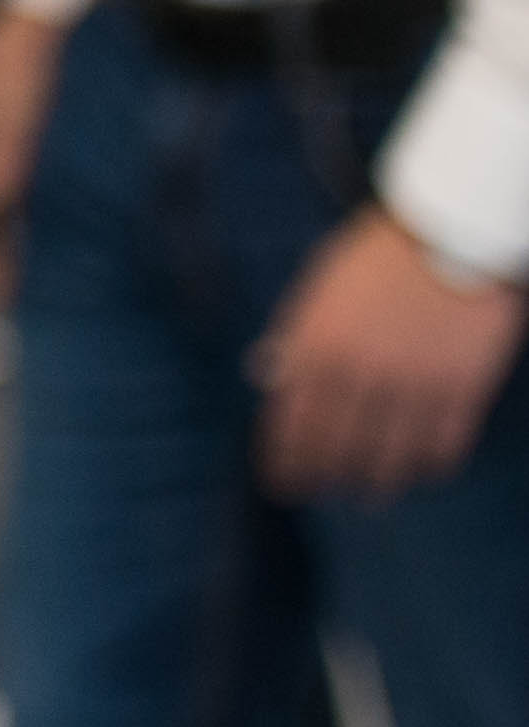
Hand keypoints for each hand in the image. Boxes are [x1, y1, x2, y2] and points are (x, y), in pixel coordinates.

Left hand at [253, 209, 524, 501]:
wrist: (449, 230)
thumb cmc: (375, 258)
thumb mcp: (318, 288)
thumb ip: (293, 335)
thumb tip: (263, 377)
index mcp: (316, 344)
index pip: (290, 420)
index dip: (284, 459)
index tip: (281, 484)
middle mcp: (360, 371)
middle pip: (336, 446)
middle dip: (324, 478)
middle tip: (322, 494)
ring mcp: (413, 382)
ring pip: (389, 456)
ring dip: (376, 483)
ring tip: (369, 496)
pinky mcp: (463, 387)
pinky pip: (442, 445)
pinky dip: (429, 466)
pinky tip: (421, 472)